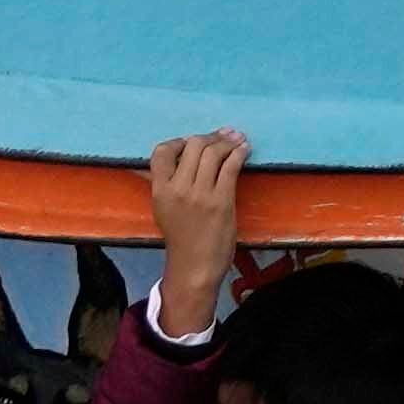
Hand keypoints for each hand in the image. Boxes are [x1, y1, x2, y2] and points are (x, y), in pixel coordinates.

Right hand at [138, 130, 254, 341]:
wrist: (195, 266)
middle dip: (210, 137)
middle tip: (222, 137)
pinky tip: (244, 150)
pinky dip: (240, 152)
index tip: (192, 142)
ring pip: (213, 151)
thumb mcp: (164, 209)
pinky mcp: (221, 200)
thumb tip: (178, 159)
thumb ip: (167, 185)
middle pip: (193, 145)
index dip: (178, 141)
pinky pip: (231, 165)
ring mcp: (200, 194)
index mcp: (159, 191)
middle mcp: (178, 189)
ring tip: (237, 140)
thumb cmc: (182, 238)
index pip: (161, 152)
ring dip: (228, 141)